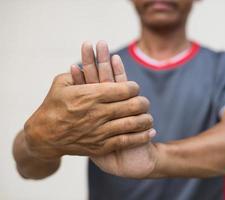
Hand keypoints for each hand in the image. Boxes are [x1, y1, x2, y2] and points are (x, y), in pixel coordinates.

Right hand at [24, 52, 153, 160]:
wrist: (45, 136)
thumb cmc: (53, 106)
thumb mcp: (60, 84)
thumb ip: (78, 73)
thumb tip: (91, 63)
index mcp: (90, 95)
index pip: (123, 89)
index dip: (133, 87)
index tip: (135, 88)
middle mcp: (98, 112)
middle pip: (131, 105)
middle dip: (142, 102)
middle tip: (144, 102)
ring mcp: (100, 130)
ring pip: (132, 124)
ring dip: (145, 119)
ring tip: (149, 117)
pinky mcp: (100, 146)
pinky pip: (126, 141)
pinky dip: (140, 137)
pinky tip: (150, 133)